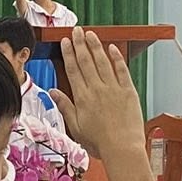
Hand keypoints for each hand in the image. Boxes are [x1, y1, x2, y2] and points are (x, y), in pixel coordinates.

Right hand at [52, 31, 144, 159]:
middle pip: (86, 61)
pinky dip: (116, 58)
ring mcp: (113, 89)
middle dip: (80, 44)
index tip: (65, 42)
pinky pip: (122, 70)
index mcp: (82, 98)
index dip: (69, 54)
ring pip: (102, 62)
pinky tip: (112, 48)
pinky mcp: (128, 91)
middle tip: (76, 31)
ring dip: (95, 46)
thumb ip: (65, 107)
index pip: (73, 70)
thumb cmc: (99, 142)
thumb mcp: (76, 127)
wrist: (122, 149)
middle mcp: (97, 89)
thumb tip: (52, 92)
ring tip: (90, 34)